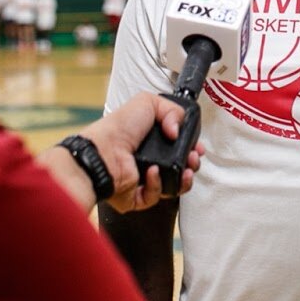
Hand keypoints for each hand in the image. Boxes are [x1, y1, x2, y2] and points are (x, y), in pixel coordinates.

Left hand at [80, 92, 205, 212]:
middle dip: (191, 164)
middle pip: (178, 167)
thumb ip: (171, 110)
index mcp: (148, 139)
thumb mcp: (147, 103)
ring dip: (182, 179)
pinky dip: (157, 184)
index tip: (197, 147)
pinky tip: (153, 171)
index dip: (189, 147)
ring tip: (185, 169)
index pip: (176, 146)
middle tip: (193, 158)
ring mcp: (140, 179)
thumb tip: (179, 131)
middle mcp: (145, 159)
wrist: (103, 152)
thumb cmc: (118, 127)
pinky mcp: (134, 197)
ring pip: (171, 186)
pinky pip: (154, 196)